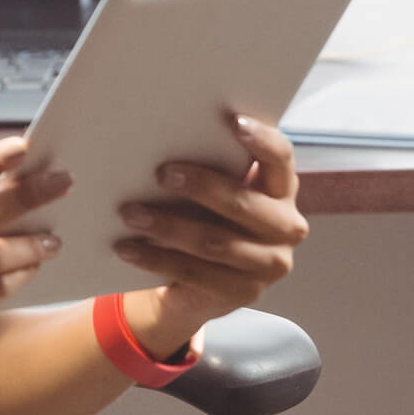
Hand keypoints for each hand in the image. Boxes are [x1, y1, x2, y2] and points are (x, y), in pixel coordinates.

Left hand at [115, 113, 309, 341]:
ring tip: (130, 213)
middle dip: (202, 187)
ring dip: (167, 227)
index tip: (233, 121)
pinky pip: (194, 272)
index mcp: (283, 190)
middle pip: (244, 204)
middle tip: (161, 173)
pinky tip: (127, 248)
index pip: (282, 158)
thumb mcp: (217, 192)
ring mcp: (270, 265)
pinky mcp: (243, 293)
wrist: (204, 286)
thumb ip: (212, 166)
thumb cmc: (209, 217)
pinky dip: (155, 259)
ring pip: (215, 242)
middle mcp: (286, 227)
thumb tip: (165, 136)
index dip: (262, 140)